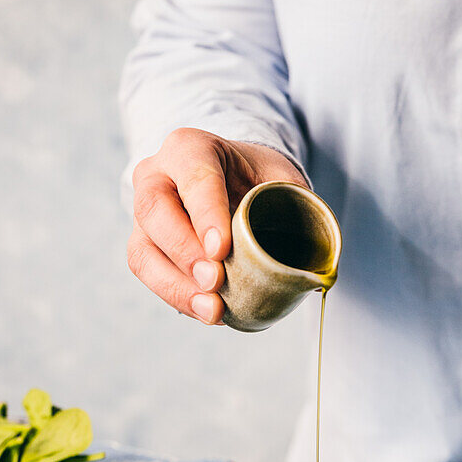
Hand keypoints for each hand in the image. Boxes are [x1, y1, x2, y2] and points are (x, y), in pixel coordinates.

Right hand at [128, 130, 306, 323]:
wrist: (236, 187)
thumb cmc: (258, 182)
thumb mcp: (282, 180)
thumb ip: (297, 208)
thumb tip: (318, 265)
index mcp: (191, 148)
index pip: (193, 175)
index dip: (206, 213)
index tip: (221, 249)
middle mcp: (156, 175)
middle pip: (154, 210)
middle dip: (184, 250)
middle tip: (215, 281)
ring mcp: (145, 214)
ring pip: (143, 249)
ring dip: (176, 285)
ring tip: (213, 310)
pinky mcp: (145, 246)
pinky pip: (149, 274)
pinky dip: (177, 297)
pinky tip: (208, 312)